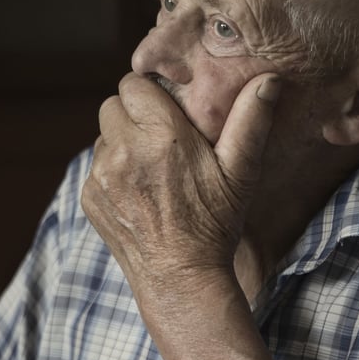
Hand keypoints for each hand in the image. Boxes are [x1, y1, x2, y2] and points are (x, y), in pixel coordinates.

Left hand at [81, 71, 280, 307]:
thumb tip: (269, 80)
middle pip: (113, 104)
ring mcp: (101, 175)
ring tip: (152, 168)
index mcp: (160, 135)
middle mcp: (123, 150)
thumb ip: (251, 120)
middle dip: (134, 115)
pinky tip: (139, 192)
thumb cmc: (215, 224)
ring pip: (103, 136)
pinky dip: (112, 172)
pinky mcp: (88, 197)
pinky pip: (95, 166)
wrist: (181, 279)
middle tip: (161, 138)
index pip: (134, 83)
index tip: (167, 111)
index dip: (151, 93)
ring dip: (122, 142)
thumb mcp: (241, 172)